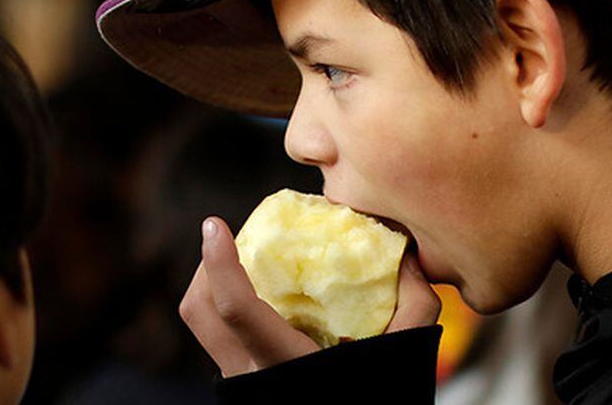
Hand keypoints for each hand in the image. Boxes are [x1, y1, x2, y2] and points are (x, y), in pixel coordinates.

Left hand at [179, 216, 440, 377]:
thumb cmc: (375, 402)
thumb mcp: (404, 356)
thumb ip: (413, 305)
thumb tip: (409, 255)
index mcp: (284, 363)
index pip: (235, 309)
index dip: (219, 263)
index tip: (213, 224)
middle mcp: (251, 375)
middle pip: (199, 312)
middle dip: (206, 267)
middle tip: (229, 238)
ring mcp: (242, 381)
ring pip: (203, 325)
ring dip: (213, 285)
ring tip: (243, 261)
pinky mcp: (244, 383)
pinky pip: (220, 337)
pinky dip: (230, 307)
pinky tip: (264, 296)